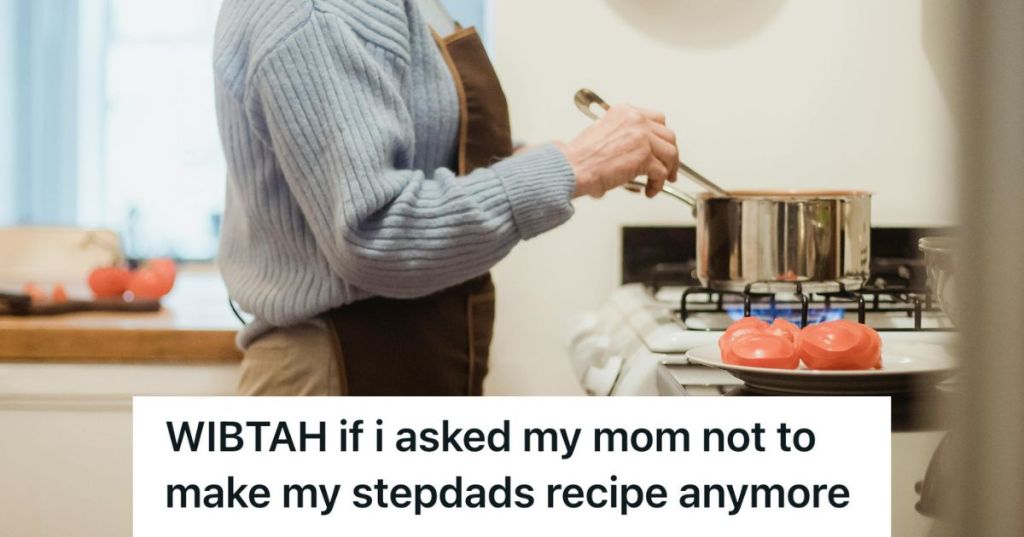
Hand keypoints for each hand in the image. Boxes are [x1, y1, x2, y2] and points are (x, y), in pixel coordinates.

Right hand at [559, 104, 678, 198]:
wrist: (572, 167)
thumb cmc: (579, 156)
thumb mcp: (602, 133)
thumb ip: (622, 136)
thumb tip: (636, 150)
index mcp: (625, 112)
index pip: (656, 119)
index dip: (662, 137)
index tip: (662, 148)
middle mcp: (635, 120)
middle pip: (668, 136)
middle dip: (671, 154)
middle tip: (669, 167)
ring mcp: (641, 138)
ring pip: (670, 153)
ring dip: (668, 169)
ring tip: (662, 180)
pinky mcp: (644, 157)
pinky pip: (661, 172)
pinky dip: (658, 184)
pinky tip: (650, 190)